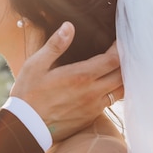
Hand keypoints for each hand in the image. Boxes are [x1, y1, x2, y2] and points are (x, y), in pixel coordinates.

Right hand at [10, 22, 122, 142]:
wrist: (26, 126)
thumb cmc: (28, 93)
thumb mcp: (36, 65)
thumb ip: (55, 45)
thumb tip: (69, 26)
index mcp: (80, 76)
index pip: (113, 60)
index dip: (120, 48)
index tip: (119, 40)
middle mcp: (92, 92)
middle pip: (123, 76)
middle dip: (126, 62)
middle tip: (123, 52)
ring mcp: (93, 107)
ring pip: (120, 91)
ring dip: (123, 78)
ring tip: (119, 67)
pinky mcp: (90, 117)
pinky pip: (110, 103)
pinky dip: (114, 91)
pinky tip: (107, 85)